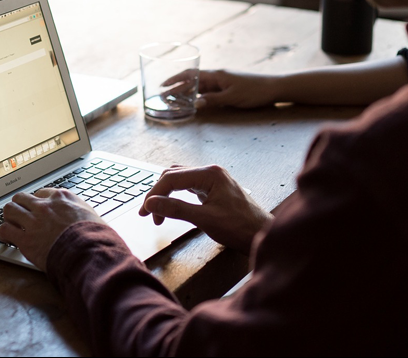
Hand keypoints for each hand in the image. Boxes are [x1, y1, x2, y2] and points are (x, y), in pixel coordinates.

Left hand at [0, 188, 105, 269]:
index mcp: (62, 198)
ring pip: (9, 209)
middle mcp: (45, 206)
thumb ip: (81, 213)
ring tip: (10, 223)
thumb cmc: (96, 237)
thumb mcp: (92, 216)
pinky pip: (5, 230)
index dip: (38, 202)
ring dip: (9, 217)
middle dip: (20, 206)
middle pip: (22, 198)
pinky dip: (3, 233)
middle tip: (20, 215)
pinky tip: (5, 237)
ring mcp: (33, 221)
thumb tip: (83, 218)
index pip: (42, 193)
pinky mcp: (25, 239)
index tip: (37, 208)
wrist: (89, 252)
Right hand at [139, 165, 270, 253]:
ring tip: (157, 213)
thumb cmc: (240, 228)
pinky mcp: (214, 189)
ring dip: (166, 194)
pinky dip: (176, 196)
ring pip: (179, 180)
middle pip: (173, 175)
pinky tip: (172, 207)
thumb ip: (176, 209)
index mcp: (209, 174)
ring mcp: (213, 179)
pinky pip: (188, 186)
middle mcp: (210, 172)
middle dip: (158, 194)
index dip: (154, 194)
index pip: (171, 178)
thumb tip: (151, 204)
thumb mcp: (205, 219)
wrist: (263, 235)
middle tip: (148, 214)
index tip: (145, 212)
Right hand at [166, 69, 279, 109]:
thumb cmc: (254, 91)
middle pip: (192, 80)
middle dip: (177, 87)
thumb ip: (213, 100)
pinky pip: (208, 91)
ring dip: (187, 92)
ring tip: (174, 100)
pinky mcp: (228, 88)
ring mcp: (222, 82)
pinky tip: (194, 102)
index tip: (163, 85)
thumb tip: (195, 104)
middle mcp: (217, 76)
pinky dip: (199, 96)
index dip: (175, 79)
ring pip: (199, 86)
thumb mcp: (232, 97)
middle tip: (164, 96)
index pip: (191, 75)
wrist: (274, 88)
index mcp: (216, 75)